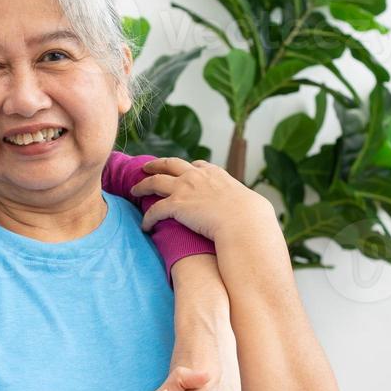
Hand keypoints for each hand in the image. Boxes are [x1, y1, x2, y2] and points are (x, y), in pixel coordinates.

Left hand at [131, 158, 276, 243]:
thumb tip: (257, 212)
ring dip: (143, 185)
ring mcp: (184, 188)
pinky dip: (148, 218)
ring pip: (155, 181)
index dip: (186, 167)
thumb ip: (244, 204)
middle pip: (170, 164)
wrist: (242, 220)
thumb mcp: (249, 203)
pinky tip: (144, 226)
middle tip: (146, 167)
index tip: (181, 169)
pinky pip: (155, 210)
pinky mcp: (176, 205)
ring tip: (134, 189)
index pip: (197, 165)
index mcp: (214, 174)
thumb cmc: (250, 217)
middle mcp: (196, 176)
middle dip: (156, 164)